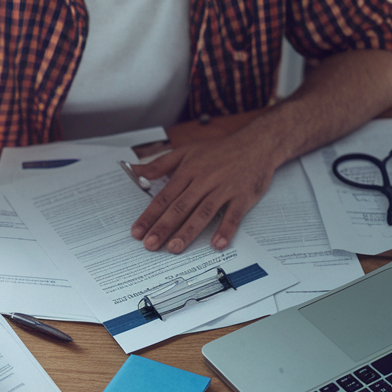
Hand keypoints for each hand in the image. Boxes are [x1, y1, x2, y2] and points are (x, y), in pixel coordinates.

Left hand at [129, 129, 277, 253]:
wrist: (256, 143)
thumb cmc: (219, 149)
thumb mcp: (186, 151)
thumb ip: (160, 164)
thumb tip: (135, 171)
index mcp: (188, 171)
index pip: (164, 197)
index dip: (150, 215)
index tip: (137, 232)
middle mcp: (204, 181)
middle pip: (180, 207)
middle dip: (164, 227)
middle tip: (150, 244)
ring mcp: (224, 189)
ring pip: (203, 212)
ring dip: (188, 231)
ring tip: (174, 248)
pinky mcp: (242, 196)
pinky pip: (233, 215)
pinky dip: (225, 229)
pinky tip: (217, 243)